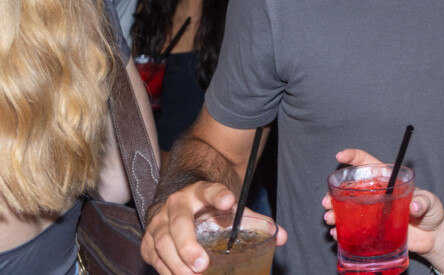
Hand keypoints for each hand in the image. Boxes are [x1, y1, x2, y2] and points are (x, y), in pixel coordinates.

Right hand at [141, 181, 286, 273]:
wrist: (182, 203)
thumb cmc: (209, 209)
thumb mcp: (231, 210)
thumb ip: (255, 222)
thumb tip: (282, 237)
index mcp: (200, 192)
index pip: (210, 190)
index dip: (219, 194)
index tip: (229, 202)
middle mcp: (176, 204)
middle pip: (179, 223)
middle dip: (188, 246)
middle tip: (203, 265)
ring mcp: (159, 220)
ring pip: (161, 242)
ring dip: (176, 263)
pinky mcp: (148, 238)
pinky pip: (152, 255)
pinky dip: (164, 269)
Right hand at [323, 149, 443, 256]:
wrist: (433, 236)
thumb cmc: (432, 212)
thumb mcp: (430, 202)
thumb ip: (423, 202)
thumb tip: (414, 206)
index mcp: (388, 181)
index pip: (368, 163)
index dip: (353, 157)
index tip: (340, 156)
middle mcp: (377, 195)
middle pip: (351, 188)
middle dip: (335, 192)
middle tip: (327, 202)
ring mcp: (373, 213)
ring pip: (348, 208)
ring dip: (335, 212)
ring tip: (330, 218)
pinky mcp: (373, 230)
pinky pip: (353, 229)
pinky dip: (341, 231)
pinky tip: (336, 233)